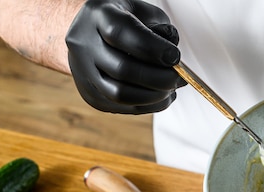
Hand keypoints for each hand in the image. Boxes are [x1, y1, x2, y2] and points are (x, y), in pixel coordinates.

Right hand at [65, 0, 185, 113]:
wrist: (91, 33)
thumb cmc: (125, 19)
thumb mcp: (144, 11)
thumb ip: (160, 29)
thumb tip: (172, 58)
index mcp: (97, 15)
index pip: (120, 33)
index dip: (152, 48)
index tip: (175, 57)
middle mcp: (84, 44)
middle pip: (122, 69)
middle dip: (159, 78)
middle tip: (180, 78)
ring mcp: (84, 72)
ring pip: (121, 94)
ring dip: (155, 96)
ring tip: (172, 88)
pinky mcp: (91, 95)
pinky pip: (123, 107)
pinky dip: (149, 105)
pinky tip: (163, 96)